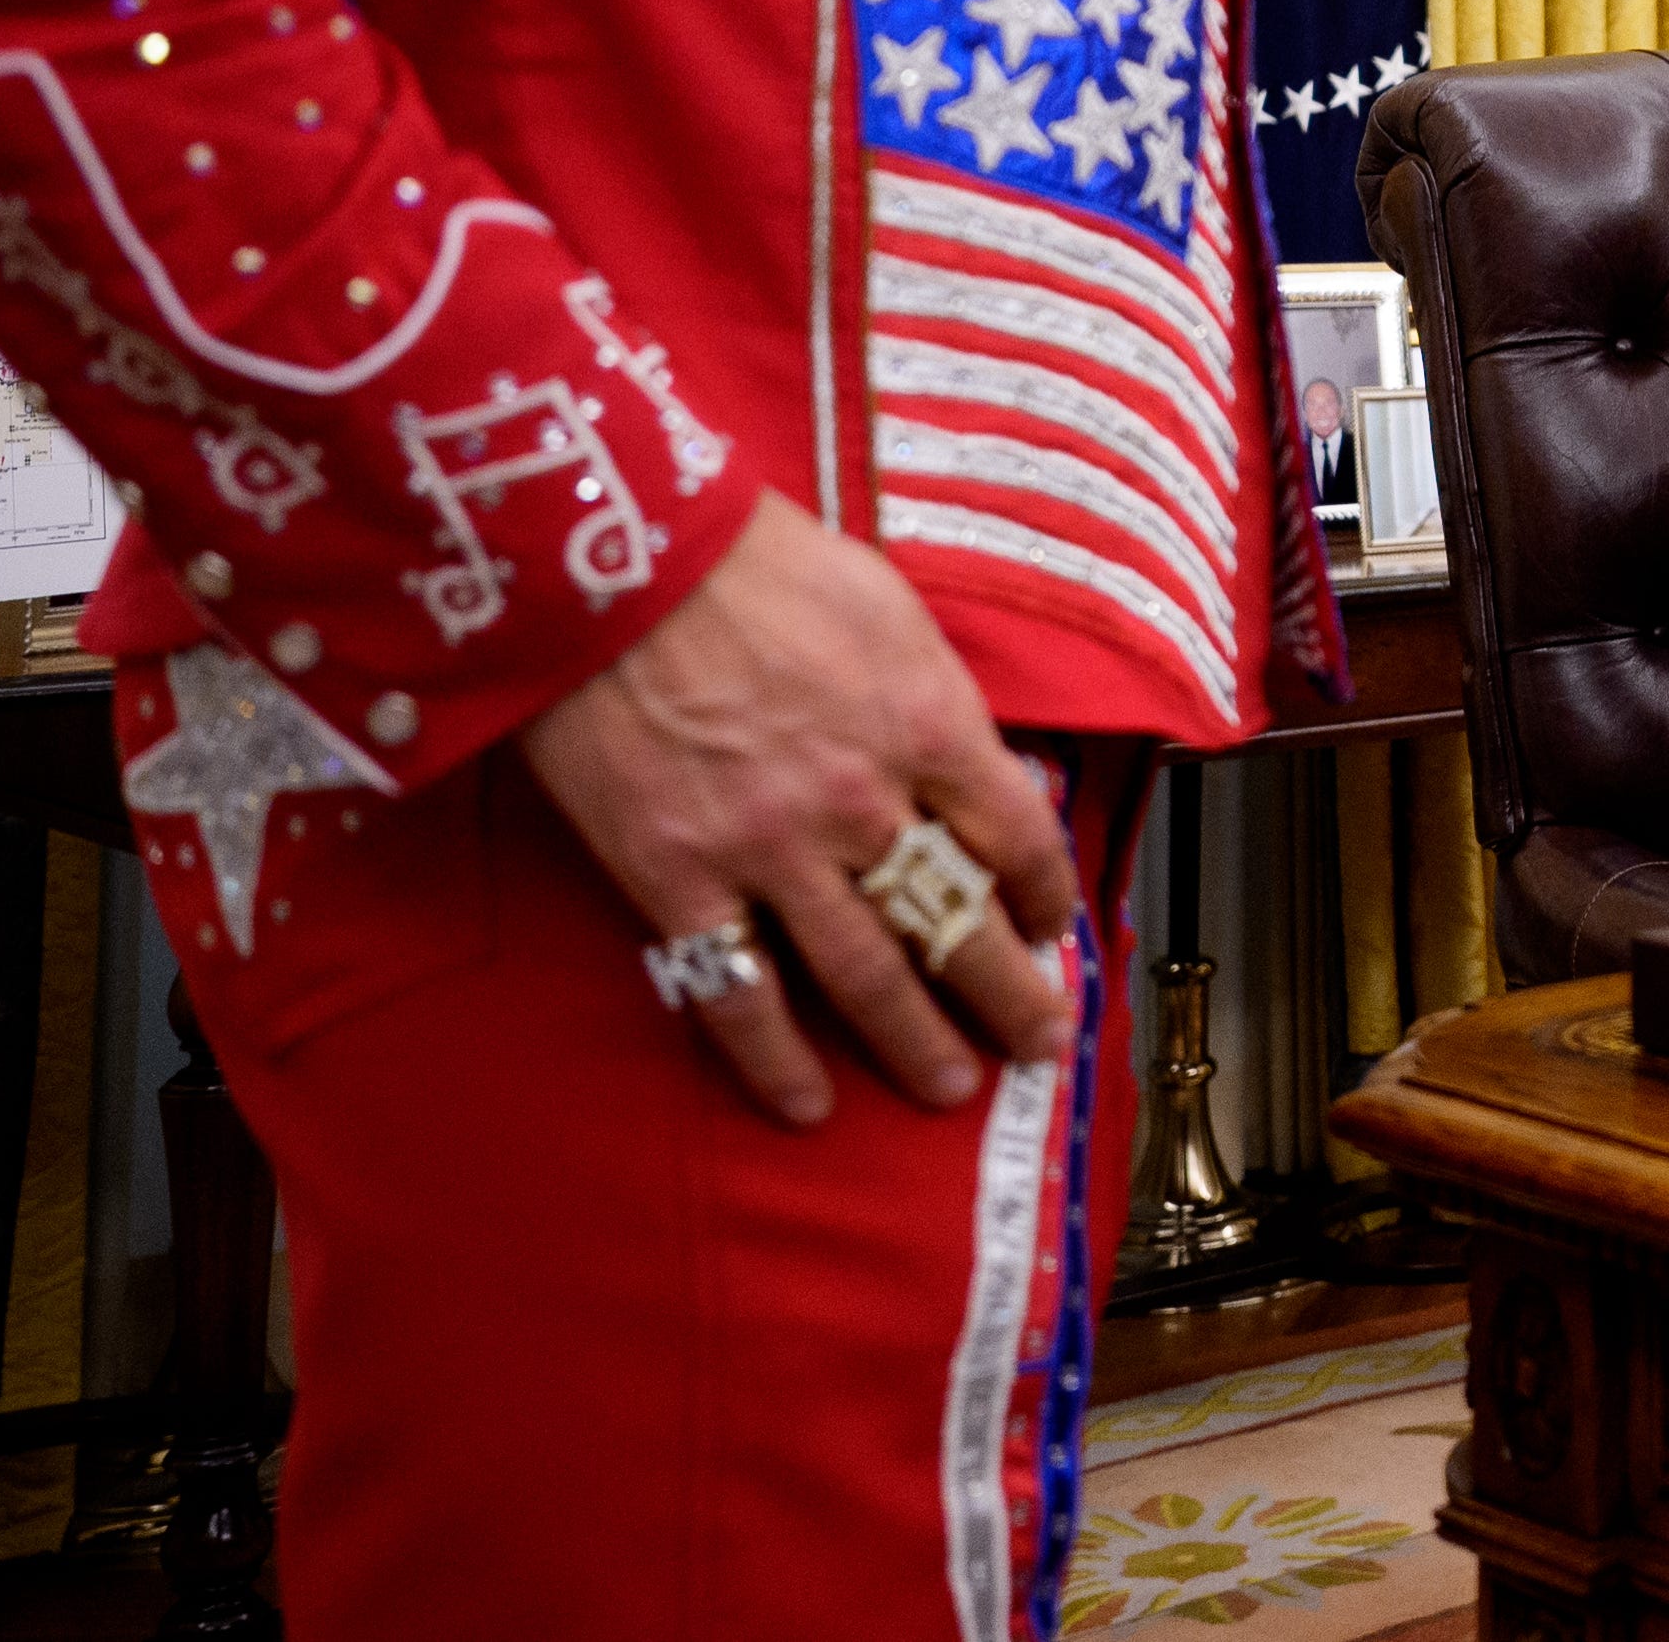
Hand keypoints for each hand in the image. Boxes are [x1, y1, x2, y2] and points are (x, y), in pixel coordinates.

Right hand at [518, 490, 1083, 1128]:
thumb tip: (965, 762)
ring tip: (952, 1087)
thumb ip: (930, 697)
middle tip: (1037, 1041)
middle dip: (1007, 992)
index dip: (1045, 892)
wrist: (616, 565)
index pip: (1018, 835)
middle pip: (957, 922)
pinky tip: (805, 1105)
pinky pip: (738, 995)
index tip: (1051, 924)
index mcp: (929, 724)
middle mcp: (866, 803)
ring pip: (865, 977)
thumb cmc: (756, 564)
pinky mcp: (678, 883)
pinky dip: (774, 1061)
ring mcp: (772, 853)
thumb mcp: (886, 609)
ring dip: (914, 1043)